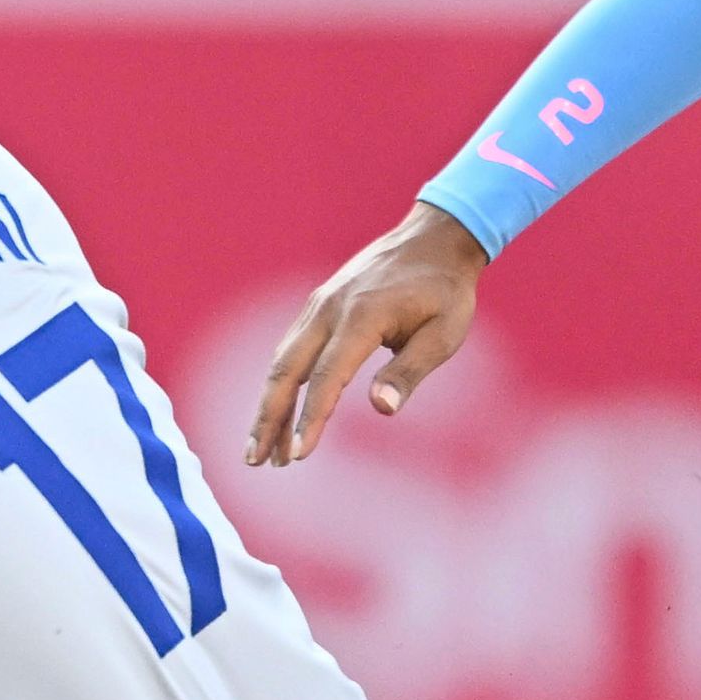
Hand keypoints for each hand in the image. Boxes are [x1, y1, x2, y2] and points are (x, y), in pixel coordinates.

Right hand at [247, 204, 489, 467]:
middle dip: (267, 418)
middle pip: (286, 371)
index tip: (298, 457)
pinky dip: (281, 384)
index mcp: (361, 317)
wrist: (435, 238)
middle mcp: (330, 309)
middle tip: (255, 461)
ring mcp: (319, 305)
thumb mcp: (443, 334)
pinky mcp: (319, 306)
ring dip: (269, 406)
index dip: (310, 419)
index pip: (326, 378)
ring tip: (262, 450)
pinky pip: (291, 349)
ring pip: (282, 361)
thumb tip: (383, 409)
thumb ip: (409, 371)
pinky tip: (279, 411)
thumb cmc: (445, 292)